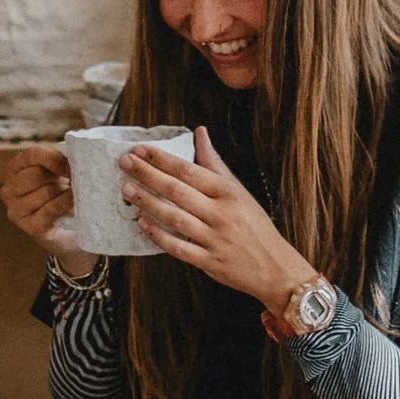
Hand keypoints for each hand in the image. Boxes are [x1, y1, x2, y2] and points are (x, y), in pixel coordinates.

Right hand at [2, 144, 90, 266]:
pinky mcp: (29, 226)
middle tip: (73, 181)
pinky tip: (73, 203)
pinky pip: (50, 209)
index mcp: (15, 169)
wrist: (69, 230)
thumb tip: (71, 160)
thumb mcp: (59, 171)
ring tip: (71, 195)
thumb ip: (61, 161)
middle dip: (58, 177)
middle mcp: (9, 190)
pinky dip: (65, 204)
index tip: (69, 164)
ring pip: (45, 192)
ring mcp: (16, 210)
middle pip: (36, 175)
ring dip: (64, 192)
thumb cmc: (62, 193)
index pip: (30, 155)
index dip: (52, 158)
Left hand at [119, 128, 317, 312]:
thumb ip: (215, 163)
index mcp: (228, 192)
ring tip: (127, 190)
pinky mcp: (209, 262)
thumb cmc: (254, 225)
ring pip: (175, 218)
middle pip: (178, 191)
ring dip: (148, 203)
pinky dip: (159, 236)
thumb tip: (200, 132)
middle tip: (124, 163)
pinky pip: (179, 248)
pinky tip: (143, 224)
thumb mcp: (238, 190)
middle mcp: (221, 213)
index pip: (190, 170)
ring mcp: (215, 238)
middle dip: (148, 175)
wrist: (274, 266)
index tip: (140, 150)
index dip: (163, 159)